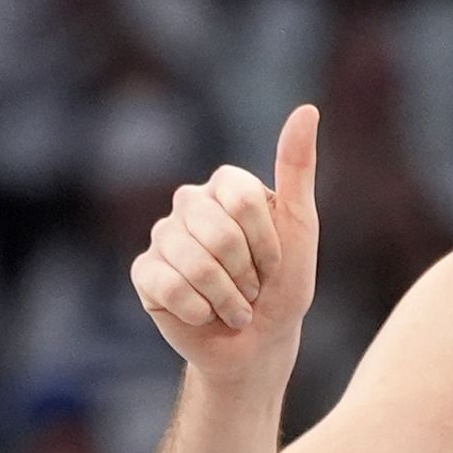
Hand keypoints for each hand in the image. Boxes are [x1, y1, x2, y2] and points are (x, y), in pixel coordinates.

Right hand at [130, 105, 318, 379]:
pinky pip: (167, 286)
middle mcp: (189, 204)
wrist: (259, 343)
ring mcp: (163, 237)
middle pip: (217, 233)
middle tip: (252, 288)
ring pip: (193, 263)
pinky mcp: (145, 273)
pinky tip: (204, 314)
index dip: (266, 244)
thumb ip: (298, 168)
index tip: (274, 263)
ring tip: (232, 305)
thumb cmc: (284, 285)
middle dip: (246, 274)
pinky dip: (198, 310)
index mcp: (225, 185)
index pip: (241, 200)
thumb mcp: (301, 227)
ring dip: (226, 297)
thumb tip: (307, 109)